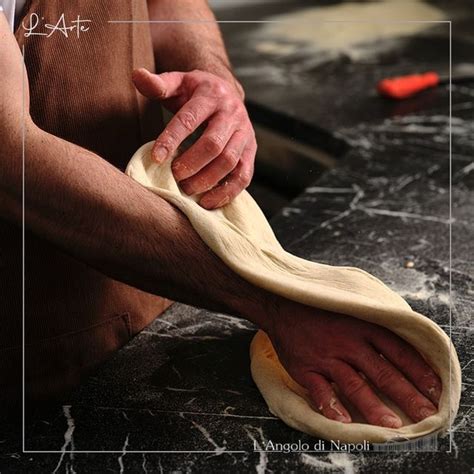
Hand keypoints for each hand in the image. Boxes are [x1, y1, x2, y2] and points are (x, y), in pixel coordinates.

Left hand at [132, 68, 255, 208]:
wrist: (227, 93)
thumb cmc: (196, 93)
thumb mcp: (178, 82)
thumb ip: (158, 84)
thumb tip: (137, 76)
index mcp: (211, 95)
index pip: (189, 119)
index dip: (171, 139)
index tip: (155, 158)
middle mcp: (232, 114)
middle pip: (213, 144)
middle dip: (191, 164)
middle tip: (174, 176)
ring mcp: (245, 134)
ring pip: (230, 162)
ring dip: (206, 180)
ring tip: (186, 190)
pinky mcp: (251, 152)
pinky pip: (243, 176)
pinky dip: (226, 193)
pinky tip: (207, 202)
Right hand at [269, 301, 441, 426]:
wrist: (282, 304)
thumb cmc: (321, 307)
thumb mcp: (352, 305)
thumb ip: (375, 322)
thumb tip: (403, 341)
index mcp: (364, 325)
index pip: (399, 351)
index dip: (419, 372)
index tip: (435, 390)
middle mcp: (348, 342)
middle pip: (382, 372)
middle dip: (407, 395)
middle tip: (425, 415)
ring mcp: (326, 356)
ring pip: (354, 384)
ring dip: (374, 406)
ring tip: (392, 426)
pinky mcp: (306, 367)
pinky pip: (320, 390)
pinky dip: (331, 405)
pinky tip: (344, 421)